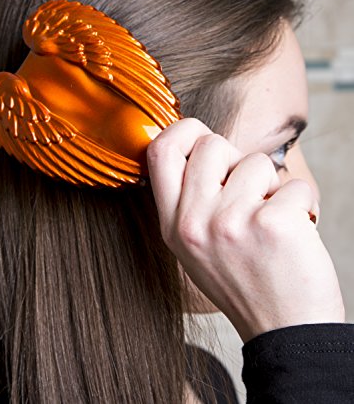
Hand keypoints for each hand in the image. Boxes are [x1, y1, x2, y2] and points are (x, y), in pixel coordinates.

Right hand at [147, 118, 344, 341]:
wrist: (284, 330)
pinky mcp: (273, 224)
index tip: (201, 140)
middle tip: (247, 193)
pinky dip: (302, 204)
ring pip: (256, 162)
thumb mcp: (193, 247)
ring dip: (271, 187)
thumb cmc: (243, 282)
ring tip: (269, 221)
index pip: (160, 151)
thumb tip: (198, 147)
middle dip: (235, 160)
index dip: (182, 132)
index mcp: (172, 224)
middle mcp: (194, 221)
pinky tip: (294, 232)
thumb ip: (188, 199)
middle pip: (210, 144)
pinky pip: (294, 185)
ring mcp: (231, 222)